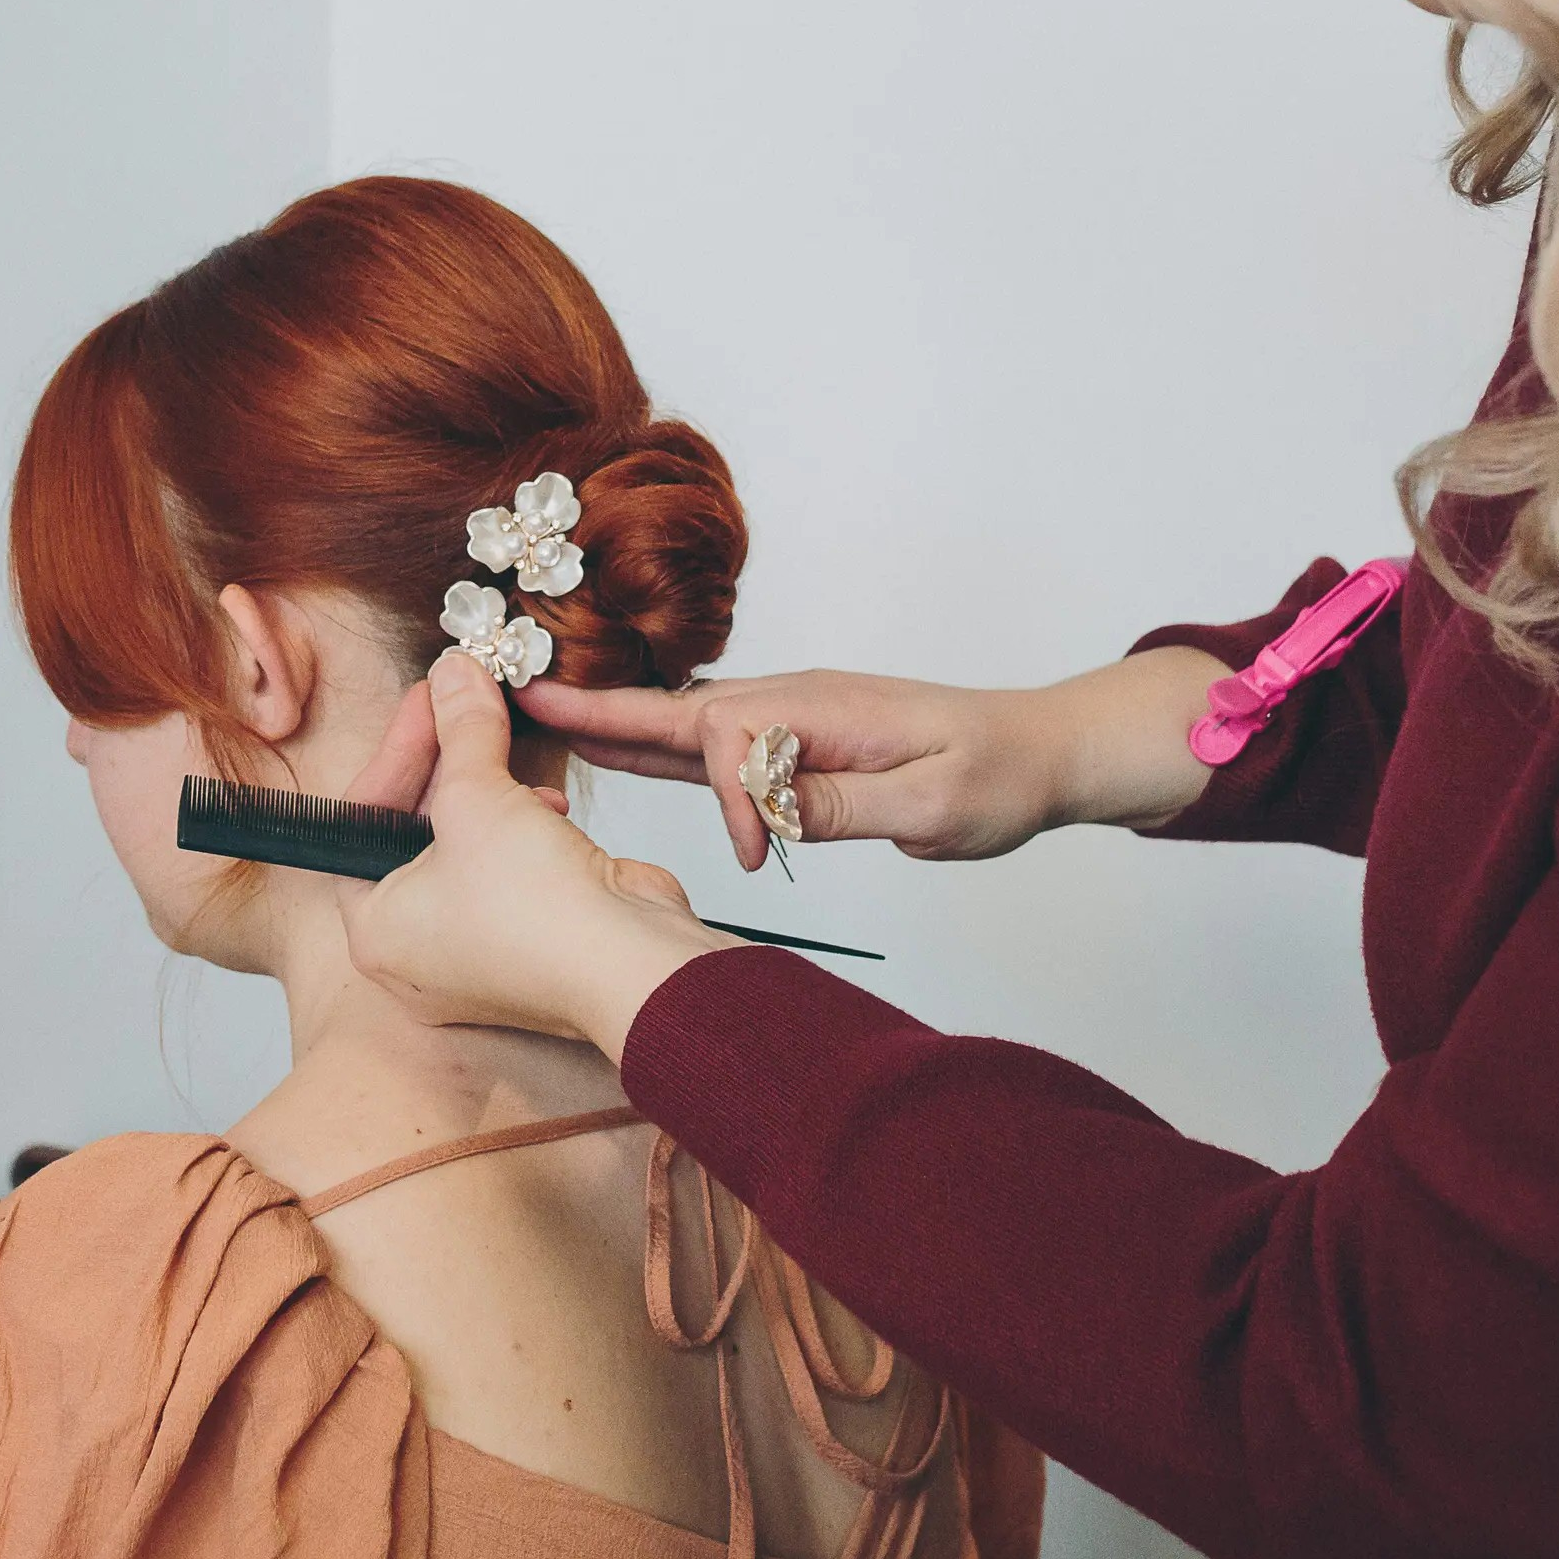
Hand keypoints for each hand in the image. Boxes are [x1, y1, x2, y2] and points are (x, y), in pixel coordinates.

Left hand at [335, 654, 738, 1054]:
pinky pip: (508, 870)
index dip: (397, 749)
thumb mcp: (477, 797)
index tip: (427, 700)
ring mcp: (476, 954)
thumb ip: (459, 729)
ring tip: (510, 760)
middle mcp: (417, 952)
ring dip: (488, 794)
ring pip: (465, 848)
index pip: (362, 821)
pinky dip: (522, 830)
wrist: (630, 965)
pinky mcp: (528, 942)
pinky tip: (548, 805)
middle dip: (445, 766)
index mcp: (375, 931)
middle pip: (411, 832)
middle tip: (464, 707)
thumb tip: (452, 674)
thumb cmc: (536, 913)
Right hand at [519, 650, 1222, 869]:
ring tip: (541, 718)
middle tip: (517, 701)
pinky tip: (619, 745)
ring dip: (616, 725)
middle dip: (598, 712)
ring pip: (685, 724)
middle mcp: (792, 702)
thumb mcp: (932, 805)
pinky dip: (657, 743)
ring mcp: (791, 719)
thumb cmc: (998, 777)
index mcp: (819, 709)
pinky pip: (713, 744)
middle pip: (676, 710)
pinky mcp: (796, 743)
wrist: (1040, 752)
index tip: (766, 858)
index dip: (733, 802)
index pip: (730, 742)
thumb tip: (769, 808)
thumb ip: (845, 804)